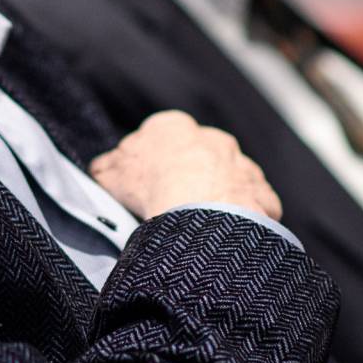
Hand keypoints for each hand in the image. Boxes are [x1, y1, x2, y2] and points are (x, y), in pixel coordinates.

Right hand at [90, 110, 280, 220]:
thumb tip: (102, 169)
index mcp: (172, 127)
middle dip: (192, 175)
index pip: (163, 137)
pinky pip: (255, 204)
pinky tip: (231, 234)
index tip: (149, 183)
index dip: (155, 161)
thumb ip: (106, 168)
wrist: (198, 211)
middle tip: (177, 205)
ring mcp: (241, 164)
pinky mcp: (261, 192)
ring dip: (221, 196)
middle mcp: (212, 138)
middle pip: (199, 156)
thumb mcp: (108, 175)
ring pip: (230, 178)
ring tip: (206, 224)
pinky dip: (246, 217)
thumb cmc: (149, 186)